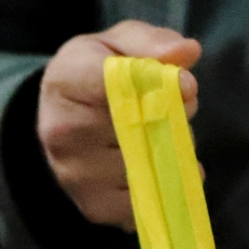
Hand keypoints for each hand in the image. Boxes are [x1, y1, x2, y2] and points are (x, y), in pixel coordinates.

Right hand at [40, 20, 201, 229]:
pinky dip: (165, 182)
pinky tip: (156, 165)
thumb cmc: (94, 74)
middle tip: (177, 107)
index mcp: (65, 81)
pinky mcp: (94, 206)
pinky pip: (149, 198)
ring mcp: (75, 174)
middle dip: (173, 117)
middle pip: (140, 128)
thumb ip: (149, 42)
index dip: (157, 85)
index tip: (188, 85)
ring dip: (171, 150)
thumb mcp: (116, 43)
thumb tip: (186, 53)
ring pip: (151, 164)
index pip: (110, 84)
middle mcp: (61, 132)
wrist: (60, 119)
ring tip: (160, 136)